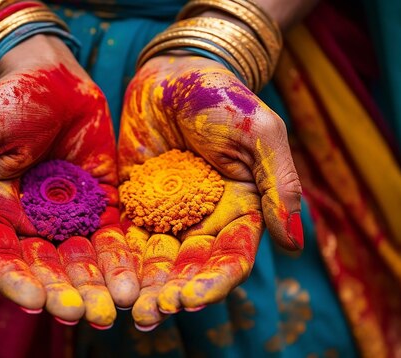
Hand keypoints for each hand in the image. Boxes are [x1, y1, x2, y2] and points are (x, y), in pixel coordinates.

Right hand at [0, 35, 138, 327]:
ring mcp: (69, 217)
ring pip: (82, 261)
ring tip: (117, 306)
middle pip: (47, 270)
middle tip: (85, 315)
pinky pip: (113, 238)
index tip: (36, 302)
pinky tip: (136, 282)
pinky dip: (123, 261)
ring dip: (98, 287)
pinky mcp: (102, 205)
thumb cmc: (9, 99)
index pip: (2, 259)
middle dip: (65, 294)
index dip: (16, 283)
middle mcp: (31, 224)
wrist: (55, 76)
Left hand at [118, 55, 301, 329]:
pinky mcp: (135, 202)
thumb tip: (296, 244)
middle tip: (150, 313)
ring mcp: (168, 213)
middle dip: (172, 292)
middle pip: (190, 266)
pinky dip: (118, 257)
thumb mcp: (261, 134)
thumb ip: (279, 185)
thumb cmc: (225, 98)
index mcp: (241, 210)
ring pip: (157, 259)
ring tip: (126, 306)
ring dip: (143, 285)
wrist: (173, 74)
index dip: (213, 280)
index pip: (231, 256)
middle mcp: (204, 219)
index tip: (191, 298)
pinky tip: (104, 277)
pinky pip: (126, 234)